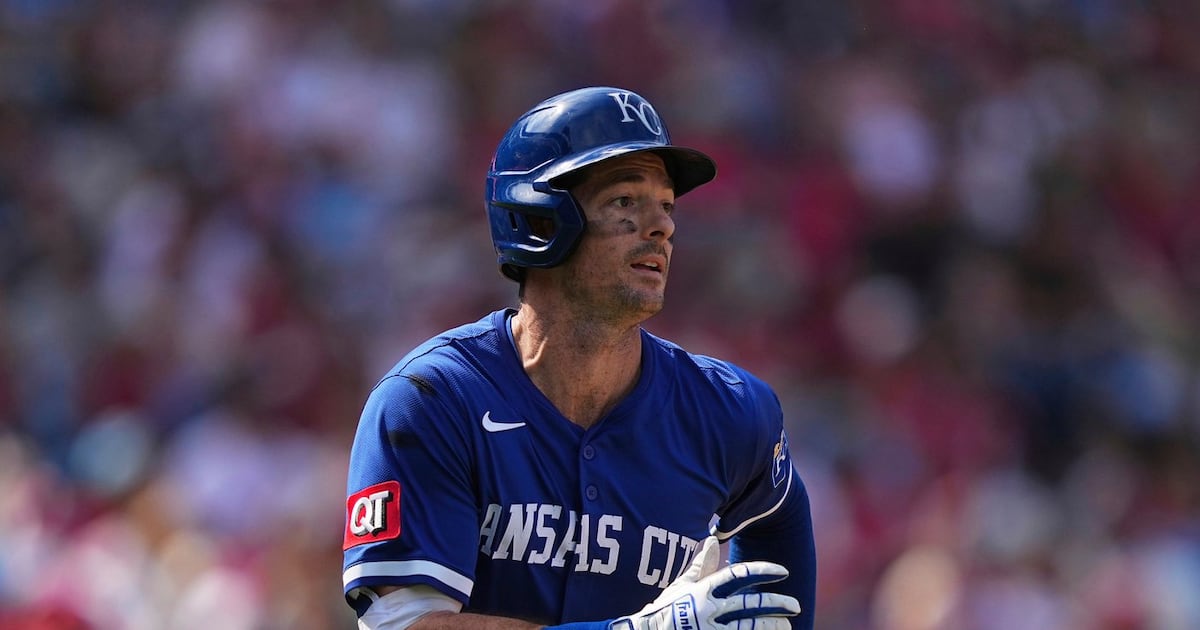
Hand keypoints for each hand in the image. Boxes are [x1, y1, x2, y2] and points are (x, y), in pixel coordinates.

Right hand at [609, 537, 799, 629]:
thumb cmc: (665, 610)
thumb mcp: (682, 585)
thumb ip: (701, 565)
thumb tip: (712, 539)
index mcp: (704, 590)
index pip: (739, 575)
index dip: (763, 572)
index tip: (782, 572)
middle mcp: (709, 609)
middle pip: (750, 604)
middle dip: (776, 604)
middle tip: (795, 605)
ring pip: (749, 627)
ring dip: (771, 626)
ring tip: (787, 626)